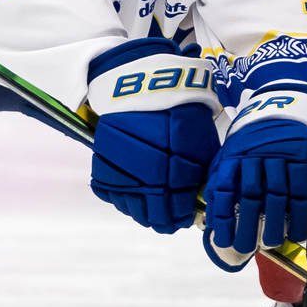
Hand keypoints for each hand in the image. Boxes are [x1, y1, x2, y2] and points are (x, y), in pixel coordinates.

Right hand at [85, 37, 220, 232]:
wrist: (145, 85)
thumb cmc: (181, 110)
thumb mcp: (203, 141)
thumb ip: (203, 172)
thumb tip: (202, 197)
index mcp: (174, 177)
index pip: (178, 213)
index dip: (183, 219)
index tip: (185, 218)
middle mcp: (146, 181)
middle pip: (153, 217)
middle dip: (163, 221)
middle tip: (169, 220)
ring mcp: (122, 175)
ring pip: (131, 209)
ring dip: (142, 213)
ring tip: (151, 209)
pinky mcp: (103, 166)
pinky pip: (111, 194)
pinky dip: (122, 199)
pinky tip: (132, 196)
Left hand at [202, 92, 306, 270]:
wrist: (278, 105)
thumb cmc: (249, 138)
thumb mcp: (227, 151)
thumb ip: (218, 179)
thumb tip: (209, 213)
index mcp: (233, 156)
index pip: (224, 190)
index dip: (222, 217)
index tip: (223, 240)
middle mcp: (255, 157)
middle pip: (250, 197)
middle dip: (248, 226)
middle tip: (247, 247)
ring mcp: (280, 157)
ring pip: (277, 196)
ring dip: (274, 223)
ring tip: (271, 243)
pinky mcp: (302, 157)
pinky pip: (302, 190)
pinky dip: (301, 214)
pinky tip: (298, 232)